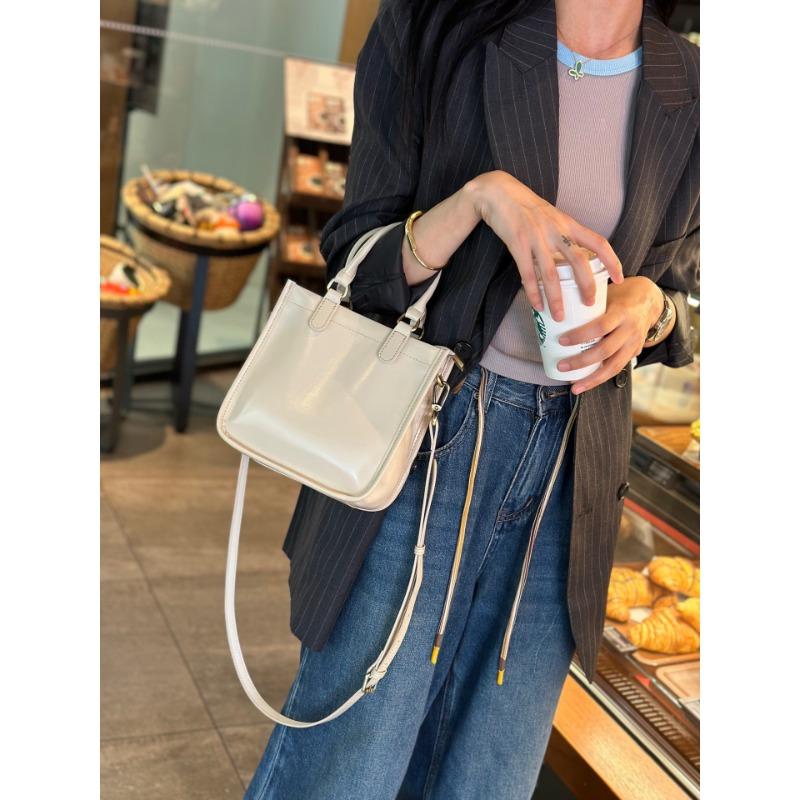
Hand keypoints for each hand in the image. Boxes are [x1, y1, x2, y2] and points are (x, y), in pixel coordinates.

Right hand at [462, 170, 623, 320]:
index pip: (598, 242)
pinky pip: (527, 274)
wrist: (499, 193)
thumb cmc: (526, 207)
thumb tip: (573, 260)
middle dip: (586, 285)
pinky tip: (537, 306)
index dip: (612, 261)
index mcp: (568, 223)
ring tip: (560, 316)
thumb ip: (564, 235)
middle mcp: (556, 231)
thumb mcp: (552, 217)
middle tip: (590, 304)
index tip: (620, 278)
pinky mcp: (518, 244)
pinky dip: (533, 293)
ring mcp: (537, 238)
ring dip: (557, 298)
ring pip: (551, 274)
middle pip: (578, 261)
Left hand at [556, 276, 663, 393]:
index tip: (562, 340)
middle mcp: (630, 330)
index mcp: (621, 313)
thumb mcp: (608, 296)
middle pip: (605, 351)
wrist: (650, 301)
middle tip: (561, 366)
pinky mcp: (634, 353)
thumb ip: (589, 306)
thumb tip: (556, 313)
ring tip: (574, 387)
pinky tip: (586, 384)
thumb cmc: (620, 297)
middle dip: (581, 361)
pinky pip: (617, 369)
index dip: (581, 335)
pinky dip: (600, 378)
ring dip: (592, 379)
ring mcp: (634, 344)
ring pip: (613, 366)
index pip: (601, 326)